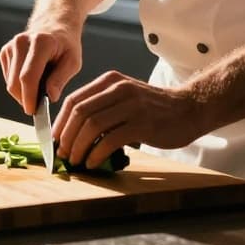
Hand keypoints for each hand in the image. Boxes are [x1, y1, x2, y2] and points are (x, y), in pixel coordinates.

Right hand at [0, 22, 81, 115]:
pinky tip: (32, 80)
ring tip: (40, 88)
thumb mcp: (73, 61)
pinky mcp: (5, 51)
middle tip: (39, 107)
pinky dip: (18, 85)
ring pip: (9, 82)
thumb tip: (50, 97)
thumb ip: (61, 78)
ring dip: (22, 93)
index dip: (29, 97)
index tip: (33, 112)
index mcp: (41, 42)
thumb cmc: (66, 44)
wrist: (54, 24)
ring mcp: (11, 46)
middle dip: (25, 99)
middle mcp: (21, 42)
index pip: (28, 76)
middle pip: (15, 82)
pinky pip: (7, 78)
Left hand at [51, 71, 206, 169]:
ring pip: (92, 126)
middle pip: (80, 112)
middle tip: (62, 154)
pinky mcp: (143, 124)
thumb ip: (103, 106)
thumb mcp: (125, 97)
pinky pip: (111, 140)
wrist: (190, 108)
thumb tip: (73, 132)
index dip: (60, 123)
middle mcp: (119, 89)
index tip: (55, 140)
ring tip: (75, 161)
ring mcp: (131, 105)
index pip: (74, 100)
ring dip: (78, 147)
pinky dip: (96, 153)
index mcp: (110, 81)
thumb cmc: (154, 108)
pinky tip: (92, 162)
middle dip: (66, 136)